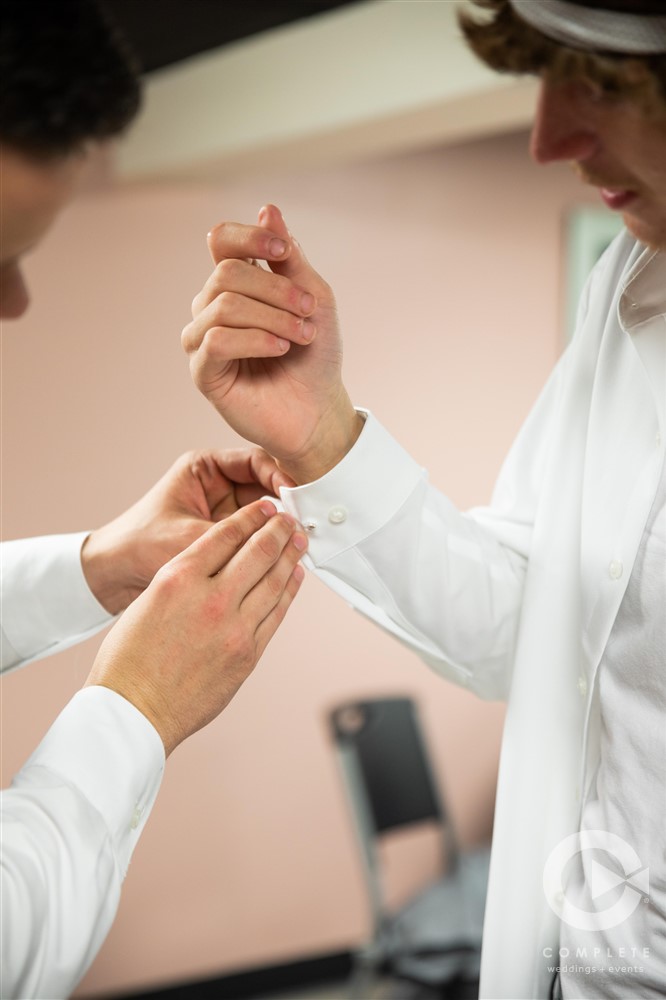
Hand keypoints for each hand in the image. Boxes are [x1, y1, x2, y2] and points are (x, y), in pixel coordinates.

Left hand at [82, 448, 290, 615]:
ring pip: (268, 510)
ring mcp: (226, 511)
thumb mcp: (188, 537)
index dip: (280, 475)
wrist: (112, 577)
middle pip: (268, 484)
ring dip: (284, 522)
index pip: (254, 461)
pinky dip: (274, 542)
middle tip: (310, 517)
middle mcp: (219, 485)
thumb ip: (233, 535)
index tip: (297, 495)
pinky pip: (260, 534)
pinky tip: (290, 552)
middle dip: (289, 500)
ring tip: (305, 535)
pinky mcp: (228, 537)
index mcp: (205, 468)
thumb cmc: (137, 546)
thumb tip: (277, 535)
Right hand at [85, 500, 305, 755]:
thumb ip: (184, 579)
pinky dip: (288, 591)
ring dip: (290, 556)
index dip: (250, 517)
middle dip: (278, 529)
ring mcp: (234, 627)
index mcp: (177, 578)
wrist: (134, 711)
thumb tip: (218, 567)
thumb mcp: (147, 601)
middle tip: (290, 517)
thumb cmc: (129, 660)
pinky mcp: (248, 653)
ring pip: (273, 580)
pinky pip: (276, 613)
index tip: (263, 507)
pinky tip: (294, 576)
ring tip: (299, 540)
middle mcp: (210, 598)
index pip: (224, 534)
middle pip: (257, 551)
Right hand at [182, 204, 363, 484]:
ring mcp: (203, 340)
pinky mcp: (203, 373)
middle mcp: (212, 307)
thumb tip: (267, 210)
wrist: (319, 410)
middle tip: (310, 312)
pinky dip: (255, 340)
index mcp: (236, 285)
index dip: (248, 238)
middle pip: (226, 273)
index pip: (221, 241)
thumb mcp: (313, 298)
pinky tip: (281, 349)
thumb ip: (289, 258)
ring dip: (273, 317)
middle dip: (276, 289)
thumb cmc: (316, 355)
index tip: (283, 252)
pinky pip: (215, 340)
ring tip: (302, 336)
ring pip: (222, 305)